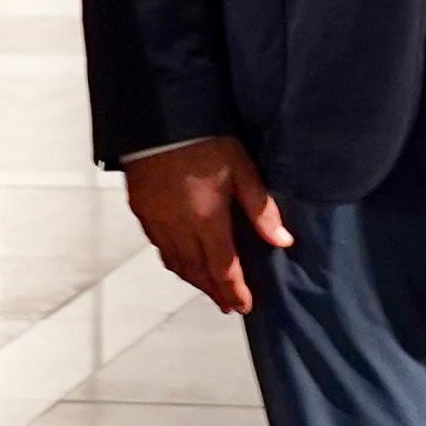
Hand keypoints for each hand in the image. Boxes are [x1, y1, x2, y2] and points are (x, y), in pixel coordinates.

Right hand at [124, 136, 293, 315]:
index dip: (234, 291)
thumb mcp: (241, 169)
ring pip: (175, 262)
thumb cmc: (206, 141)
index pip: (223, 268)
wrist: (157, 118)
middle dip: (214, 291)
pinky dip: (174, 260)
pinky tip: (181, 261)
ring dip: (193, 279)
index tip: (244, 307)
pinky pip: (158, 246)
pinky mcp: (141, 210)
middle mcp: (178, 229)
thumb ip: (261, 208)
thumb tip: (283, 242)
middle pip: (197, 271)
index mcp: (207, 221)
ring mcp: (156, 221)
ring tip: (208, 289)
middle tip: (227, 305)